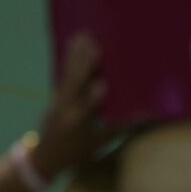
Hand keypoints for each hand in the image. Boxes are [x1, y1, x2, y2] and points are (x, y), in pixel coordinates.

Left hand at [30, 33, 113, 178]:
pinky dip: (69, 57)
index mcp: (79, 124)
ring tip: (83, 36)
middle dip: (85, 65)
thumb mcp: (100, 142)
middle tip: (94, 45)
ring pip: (69, 74)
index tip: (102, 85)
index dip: (94, 98)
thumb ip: (122, 127)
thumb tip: (146, 115)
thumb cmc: (77, 152)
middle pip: (77, 84)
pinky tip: (73, 43)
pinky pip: (64, 73)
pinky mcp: (56, 93)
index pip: (88, 109)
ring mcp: (60, 99)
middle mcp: (67, 109)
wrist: (43, 156)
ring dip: (76, 55)